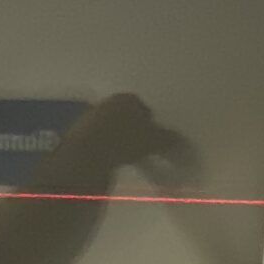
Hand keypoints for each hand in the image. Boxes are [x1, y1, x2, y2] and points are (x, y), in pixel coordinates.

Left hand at [53, 94, 186, 177]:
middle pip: (124, 117)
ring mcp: (89, 120)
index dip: (151, 122)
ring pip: (110, 130)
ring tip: (129, 160)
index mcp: (126, 99)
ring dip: (119, 142)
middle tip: (145, 149)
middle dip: (134, 130)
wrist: (86, 155)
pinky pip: (98, 144)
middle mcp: (107, 104)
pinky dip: (106, 152)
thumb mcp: (156, 141)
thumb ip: (171, 141)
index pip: (142, 107)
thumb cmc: (125, 140)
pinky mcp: (77, 138)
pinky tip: (111, 164)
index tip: (157, 139)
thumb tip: (186, 145)